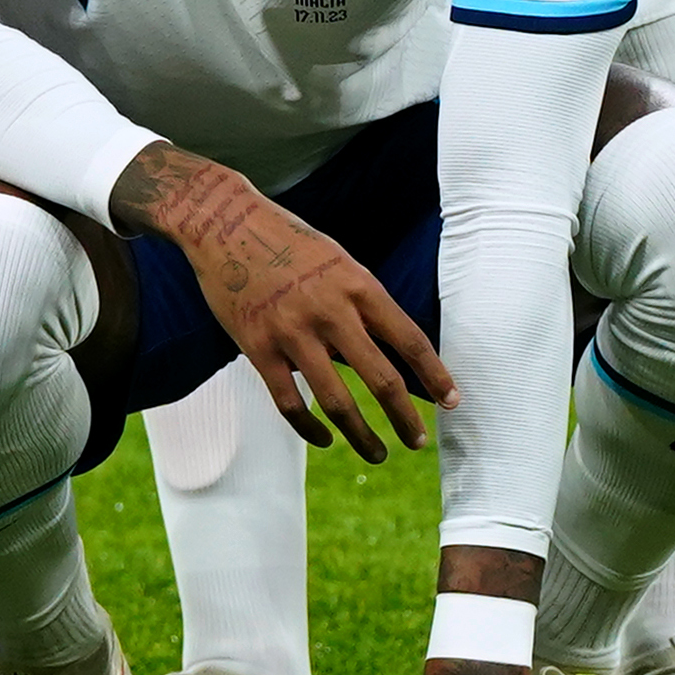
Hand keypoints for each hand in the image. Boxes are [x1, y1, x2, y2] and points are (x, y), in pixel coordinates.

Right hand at [151, 161, 447, 456]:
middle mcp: (330, 311)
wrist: (222, 221)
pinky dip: (309, 428)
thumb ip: (361, 304)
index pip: (409, 341)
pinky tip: (323, 439)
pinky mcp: (257, 347)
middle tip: (417, 441)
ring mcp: (291, 332)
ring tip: (377, 452)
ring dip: (362, 435)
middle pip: (381, 379)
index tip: (452, 402)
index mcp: (357, 285)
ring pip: (337, 401)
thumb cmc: (287, 241)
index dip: (435, 376)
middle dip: (405, 418)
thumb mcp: (338, 261)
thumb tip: (385, 353)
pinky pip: (289, 401)